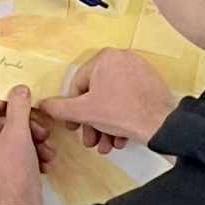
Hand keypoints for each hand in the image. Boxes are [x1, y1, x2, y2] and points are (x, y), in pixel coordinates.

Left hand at [0, 89, 50, 204]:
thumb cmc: (14, 177)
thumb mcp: (19, 134)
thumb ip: (18, 107)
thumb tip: (19, 90)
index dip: (6, 103)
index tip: (24, 105)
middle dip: (24, 125)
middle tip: (40, 130)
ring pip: (7, 139)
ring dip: (30, 140)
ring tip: (46, 149)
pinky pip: (9, 154)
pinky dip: (26, 154)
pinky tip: (42, 160)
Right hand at [39, 50, 179, 154]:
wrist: (161, 124)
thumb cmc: (121, 113)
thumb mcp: (84, 112)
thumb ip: (60, 108)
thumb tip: (43, 105)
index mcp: (105, 57)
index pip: (79, 86)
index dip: (73, 111)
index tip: (74, 128)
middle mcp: (123, 59)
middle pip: (98, 96)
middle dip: (93, 123)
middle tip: (91, 142)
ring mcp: (139, 71)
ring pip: (113, 102)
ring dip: (106, 127)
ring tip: (107, 146)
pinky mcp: (152, 85)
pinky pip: (129, 101)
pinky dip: (122, 120)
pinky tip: (120, 139)